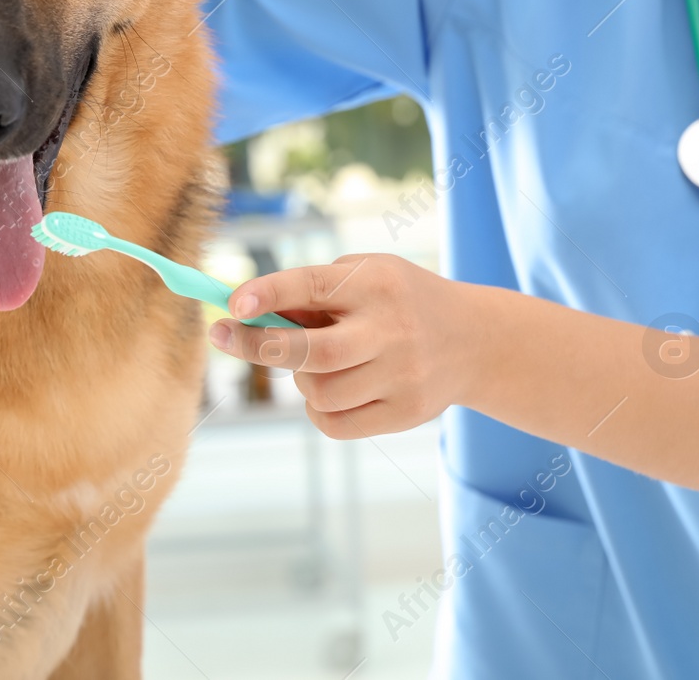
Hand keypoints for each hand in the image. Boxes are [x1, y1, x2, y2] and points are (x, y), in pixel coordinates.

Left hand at [208, 254, 481, 438]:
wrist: (474, 340)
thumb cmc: (397, 301)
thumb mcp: (366, 275)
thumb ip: (313, 293)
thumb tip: (248, 314)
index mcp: (376, 283)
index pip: (313, 286)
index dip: (269, 295)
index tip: (232, 304)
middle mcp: (391, 328)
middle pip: (312, 352)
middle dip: (259, 346)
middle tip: (224, 336)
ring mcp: (401, 374)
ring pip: (319, 392)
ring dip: (301, 380)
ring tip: (316, 364)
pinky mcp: (406, 412)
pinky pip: (335, 424)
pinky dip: (319, 410)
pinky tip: (334, 391)